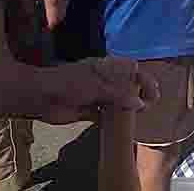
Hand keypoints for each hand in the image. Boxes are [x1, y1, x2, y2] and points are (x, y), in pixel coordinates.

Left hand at [39, 57, 159, 124]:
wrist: (40, 98)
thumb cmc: (69, 83)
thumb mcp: (97, 86)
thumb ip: (119, 95)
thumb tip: (140, 103)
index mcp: (106, 67)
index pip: (131, 69)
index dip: (143, 78)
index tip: (153, 91)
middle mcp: (104, 80)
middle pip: (126, 85)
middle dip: (138, 93)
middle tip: (150, 104)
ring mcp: (97, 96)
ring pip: (117, 101)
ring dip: (127, 108)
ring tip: (141, 116)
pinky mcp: (89, 111)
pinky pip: (106, 115)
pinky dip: (114, 120)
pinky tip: (123, 126)